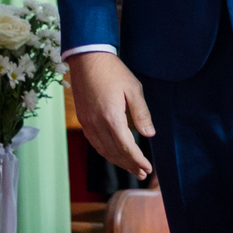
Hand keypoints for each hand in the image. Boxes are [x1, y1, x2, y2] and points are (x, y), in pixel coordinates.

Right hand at [68, 52, 153, 178]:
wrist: (87, 59)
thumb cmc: (113, 72)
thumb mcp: (133, 89)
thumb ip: (142, 114)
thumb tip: (149, 135)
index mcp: (111, 117)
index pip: (126, 147)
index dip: (137, 160)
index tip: (148, 168)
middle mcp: (97, 124)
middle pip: (114, 152)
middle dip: (129, 165)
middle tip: (143, 173)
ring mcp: (87, 123)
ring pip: (103, 150)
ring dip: (118, 161)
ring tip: (131, 168)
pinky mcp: (83, 119)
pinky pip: (94, 142)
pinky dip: (106, 152)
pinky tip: (114, 154)